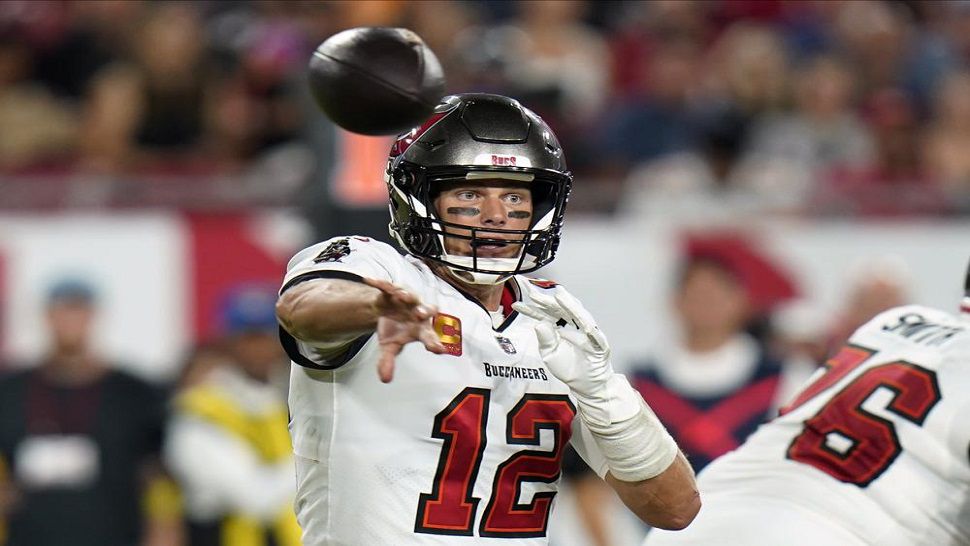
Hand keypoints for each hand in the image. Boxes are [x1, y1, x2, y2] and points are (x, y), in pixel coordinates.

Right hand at [363, 277, 446, 382]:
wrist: (385, 311)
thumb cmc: (394, 329)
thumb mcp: (389, 346)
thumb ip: (388, 361)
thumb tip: (384, 379)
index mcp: (420, 329)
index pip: (429, 336)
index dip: (434, 343)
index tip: (439, 350)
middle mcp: (417, 311)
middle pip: (426, 310)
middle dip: (424, 311)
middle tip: (420, 315)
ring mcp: (407, 299)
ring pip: (410, 295)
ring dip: (406, 294)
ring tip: (401, 295)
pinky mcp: (393, 289)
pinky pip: (387, 285)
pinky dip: (380, 284)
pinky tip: (370, 281)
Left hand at [513, 290, 613, 424]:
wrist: (586, 384)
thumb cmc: (568, 366)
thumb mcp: (550, 354)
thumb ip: (545, 340)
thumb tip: (539, 324)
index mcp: (558, 327)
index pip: (543, 316)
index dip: (531, 310)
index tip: (516, 305)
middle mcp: (571, 325)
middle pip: (559, 310)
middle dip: (547, 301)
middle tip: (533, 294)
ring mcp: (586, 332)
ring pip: (577, 314)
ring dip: (569, 304)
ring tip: (559, 294)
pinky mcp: (599, 342)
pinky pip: (593, 332)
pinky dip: (587, 324)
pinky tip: (580, 317)